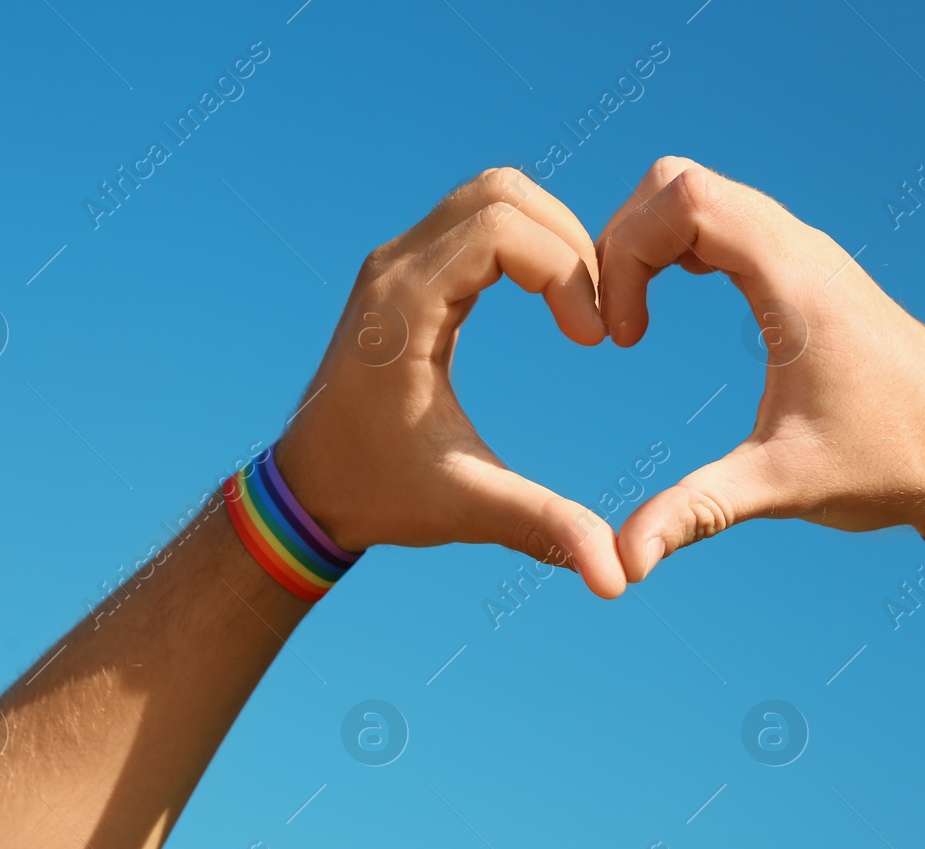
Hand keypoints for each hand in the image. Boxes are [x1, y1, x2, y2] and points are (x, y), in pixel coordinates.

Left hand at [275, 169, 626, 598]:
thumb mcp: (467, 508)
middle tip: (594, 314)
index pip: (503, 228)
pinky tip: (550, 304)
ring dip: (550, 237)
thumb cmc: (377, 494)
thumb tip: (619, 580)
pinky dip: (526, 245)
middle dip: (568, 242)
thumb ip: (544, 528)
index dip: (566, 272)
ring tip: (578, 308)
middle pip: (502, 192)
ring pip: (491, 196)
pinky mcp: (407, 272)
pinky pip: (477, 222)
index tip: (592, 340)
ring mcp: (397, 262)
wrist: (306, 489)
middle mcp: (395, 267)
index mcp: (404, 307)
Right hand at [595, 157, 924, 579]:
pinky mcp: (805, 271)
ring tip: (630, 318)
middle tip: (613, 318)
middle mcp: (801, 250)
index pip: (684, 200)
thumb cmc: (890, 464)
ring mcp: (805, 254)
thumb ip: (697, 512)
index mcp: (795, 282)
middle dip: (624, 239)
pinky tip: (667, 303)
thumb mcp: (783, 487)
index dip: (626, 252)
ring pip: (700, 194)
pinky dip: (678, 245)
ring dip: (649, 241)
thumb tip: (623, 562)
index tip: (622, 337)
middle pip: (680, 182)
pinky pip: (725, 220)